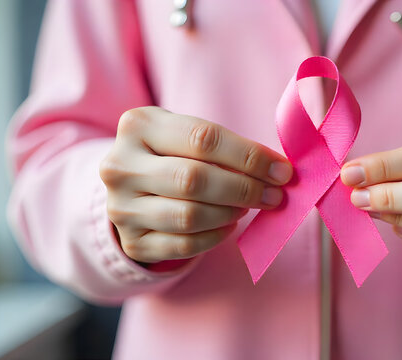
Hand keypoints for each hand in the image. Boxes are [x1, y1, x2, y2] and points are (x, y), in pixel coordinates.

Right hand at [100, 107, 292, 262]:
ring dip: (230, 212)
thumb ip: (226, 147)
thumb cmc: (172, 154)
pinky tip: (229, 225)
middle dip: (244, 188)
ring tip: (247, 206)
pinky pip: (184, 245)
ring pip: (189, 215)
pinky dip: (216, 236)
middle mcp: (120, 166)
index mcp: (138, 126)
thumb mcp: (186, 135)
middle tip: (274, 195)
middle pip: (194, 179)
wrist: (130, 188)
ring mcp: (121, 207)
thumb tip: (278, 170)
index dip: (249, 157)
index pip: (203, 139)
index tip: (282, 170)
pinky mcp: (132, 242)